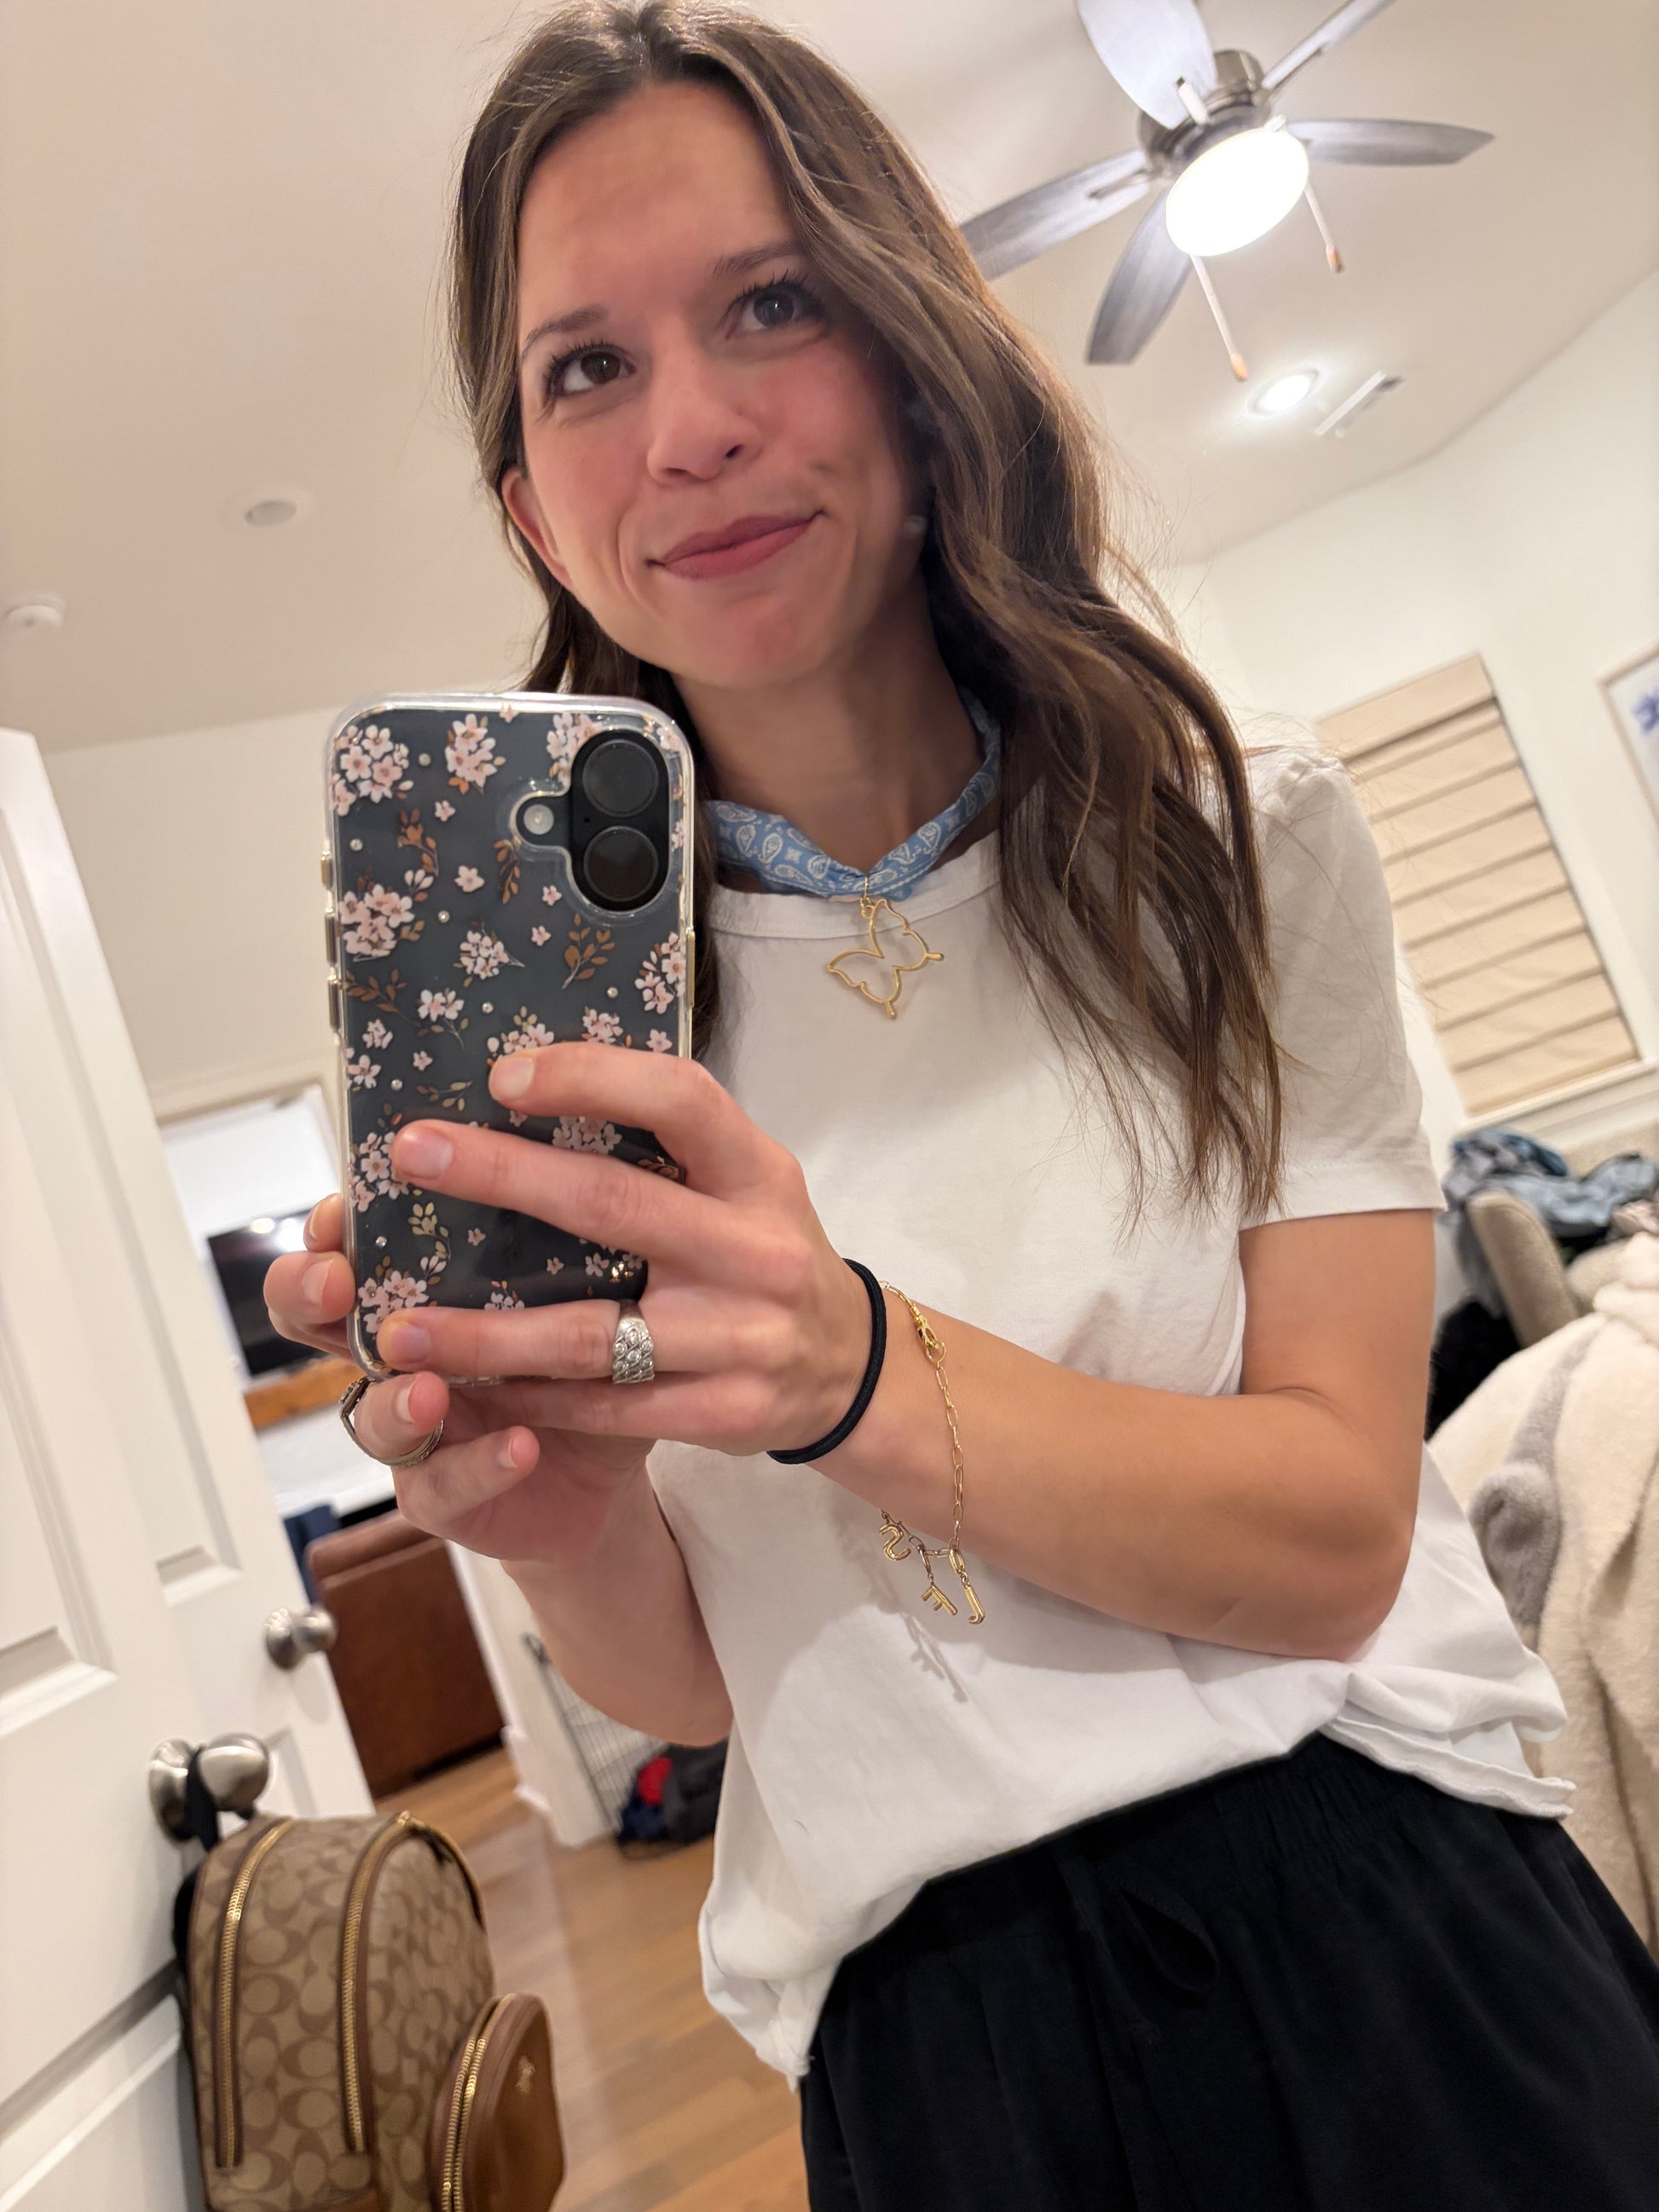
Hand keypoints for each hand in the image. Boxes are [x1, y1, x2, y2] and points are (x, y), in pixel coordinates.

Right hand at [262, 1192, 650, 1566]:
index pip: (347, 1245)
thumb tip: (584, 1146)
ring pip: (371, 1415)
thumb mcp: (583, 1285)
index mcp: (419, 1290)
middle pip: (316, 1321)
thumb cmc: (585, 1357)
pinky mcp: (444, 1495)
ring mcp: (415, 1428)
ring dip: (396, 1398)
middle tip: (335, 1283)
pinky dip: (480, 1464)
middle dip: (308, 1296)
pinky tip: (520, 1445)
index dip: (329, 1228)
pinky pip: (445, 1486)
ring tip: (430, 1389)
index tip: (343, 1208)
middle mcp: (400, 1355)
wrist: (606, 1469)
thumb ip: (564, 1230)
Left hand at [369, 1043, 871, 1458]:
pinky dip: (526, 1397)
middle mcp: (756, 1250)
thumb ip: (669, 1147)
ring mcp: (742, 1338)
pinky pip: (604, 1407)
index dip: (593, 1078)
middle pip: (616, 1206)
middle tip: (413, 1155)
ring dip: (485, 1334)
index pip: (681, 1100)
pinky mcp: (722, 1413)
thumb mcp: (748, 1182)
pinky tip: (461, 1387)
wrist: (848, 1369)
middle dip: (504, 1177)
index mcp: (758, 1173)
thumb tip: (531, 1086)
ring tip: (397, 1327)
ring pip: (592, 1335)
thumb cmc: (765, 1253)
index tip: (502, 1075)